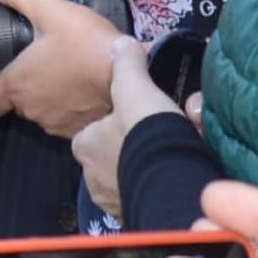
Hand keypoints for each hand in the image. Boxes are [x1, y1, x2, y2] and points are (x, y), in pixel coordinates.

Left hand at [0, 0, 140, 135]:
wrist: (128, 74)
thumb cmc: (86, 43)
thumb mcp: (52, 10)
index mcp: (17, 85)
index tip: (9, 76)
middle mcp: (31, 110)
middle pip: (19, 103)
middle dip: (29, 86)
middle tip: (46, 63)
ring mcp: (55, 124)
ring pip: (43, 112)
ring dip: (50, 97)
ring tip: (68, 73)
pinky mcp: (79, 132)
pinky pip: (67, 121)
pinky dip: (71, 108)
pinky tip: (84, 90)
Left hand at [69, 42, 184, 222]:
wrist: (168, 181)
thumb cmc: (143, 132)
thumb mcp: (135, 88)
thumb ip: (127, 65)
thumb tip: (122, 44)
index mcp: (84, 146)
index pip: (89, 132)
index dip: (108, 123)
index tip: (130, 116)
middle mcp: (92, 177)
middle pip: (109, 154)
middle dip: (128, 146)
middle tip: (156, 133)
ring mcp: (112, 199)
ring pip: (126, 174)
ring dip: (143, 164)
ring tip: (168, 152)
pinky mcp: (134, 213)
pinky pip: (143, 192)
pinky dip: (154, 182)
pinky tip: (172, 172)